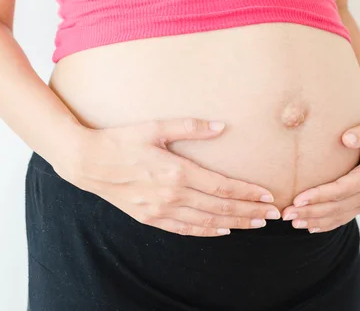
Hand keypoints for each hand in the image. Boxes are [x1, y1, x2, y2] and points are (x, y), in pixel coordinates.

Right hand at [54, 118, 280, 236]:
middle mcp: (171, 195)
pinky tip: (222, 231)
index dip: (247, 193)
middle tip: (272, 215)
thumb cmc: (120, 140)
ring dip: (233, 224)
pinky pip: (184, 230)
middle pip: (219, 208)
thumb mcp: (154, 126)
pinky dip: (206, 232)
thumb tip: (222, 126)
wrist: (87, 162)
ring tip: (255, 225)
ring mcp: (160, 211)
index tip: (267, 196)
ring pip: (206, 222)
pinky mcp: (150, 218)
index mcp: (176, 172)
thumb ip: (190, 126)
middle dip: (249, 212)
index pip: (221, 186)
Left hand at [281, 119, 359, 232]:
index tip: (297, 199)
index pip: (341, 189)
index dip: (319, 196)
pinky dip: (324, 225)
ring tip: (291, 221)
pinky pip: (341, 219)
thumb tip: (347, 138)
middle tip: (286, 213)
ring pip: (337, 217)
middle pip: (335, 207)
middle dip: (310, 211)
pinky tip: (308, 227)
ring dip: (313, 221)